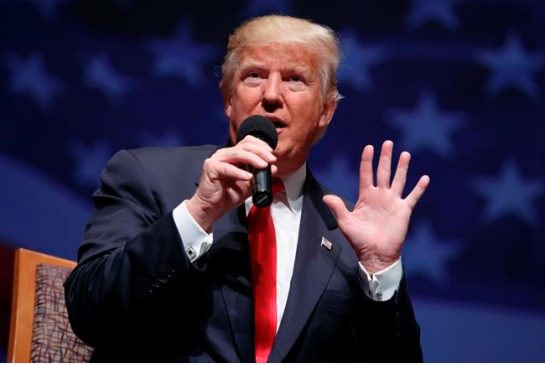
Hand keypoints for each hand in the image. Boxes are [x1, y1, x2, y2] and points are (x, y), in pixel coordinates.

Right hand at [186, 136, 276, 231]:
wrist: (213, 208)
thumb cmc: (227, 195)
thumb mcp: (249, 185)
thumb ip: (260, 176)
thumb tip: (274, 168)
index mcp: (233, 155)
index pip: (248, 142)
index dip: (261, 145)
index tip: (272, 154)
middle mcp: (225, 154)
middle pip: (245, 145)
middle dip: (261, 151)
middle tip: (271, 160)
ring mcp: (217, 159)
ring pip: (238, 153)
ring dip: (253, 159)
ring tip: (263, 166)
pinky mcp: (211, 168)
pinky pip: (227, 168)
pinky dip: (240, 172)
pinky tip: (248, 177)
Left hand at [323, 140, 429, 272]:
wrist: (375, 254)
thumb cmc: (359, 240)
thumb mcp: (346, 223)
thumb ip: (338, 208)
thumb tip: (326, 197)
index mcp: (366, 196)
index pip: (366, 174)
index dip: (367, 161)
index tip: (369, 147)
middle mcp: (380, 196)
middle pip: (383, 172)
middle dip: (385, 158)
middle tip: (388, 143)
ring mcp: (393, 202)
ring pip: (398, 180)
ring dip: (402, 167)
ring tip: (405, 154)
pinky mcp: (404, 210)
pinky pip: (413, 197)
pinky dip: (419, 188)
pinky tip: (424, 178)